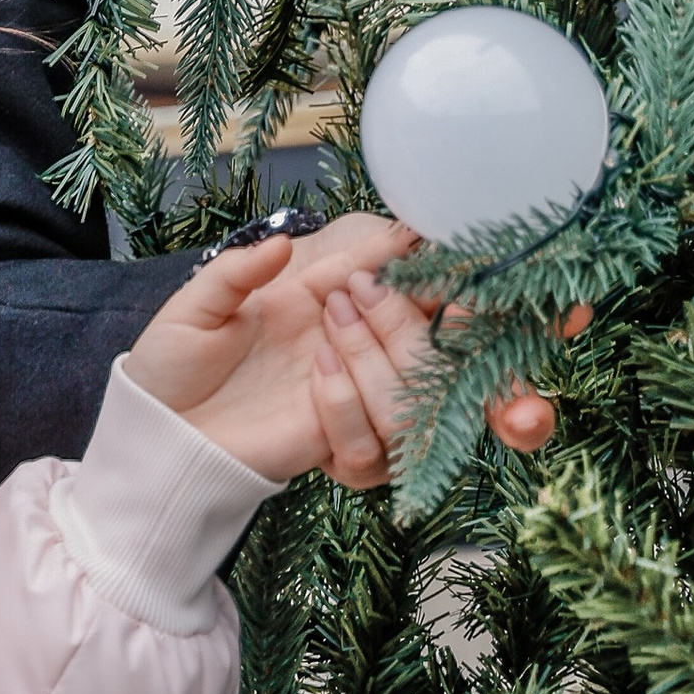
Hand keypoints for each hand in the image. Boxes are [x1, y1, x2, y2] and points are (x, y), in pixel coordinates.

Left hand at [125, 217, 575, 486]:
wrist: (155, 435)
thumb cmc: (178, 360)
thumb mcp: (203, 303)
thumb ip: (249, 269)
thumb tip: (306, 242)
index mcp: (345, 297)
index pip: (430, 287)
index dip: (484, 286)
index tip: (537, 286)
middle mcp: (365, 351)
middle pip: (455, 350)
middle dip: (474, 334)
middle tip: (439, 300)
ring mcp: (359, 403)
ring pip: (421, 393)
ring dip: (384, 354)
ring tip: (332, 324)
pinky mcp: (345, 451)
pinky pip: (375, 443)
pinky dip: (349, 406)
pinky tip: (317, 378)